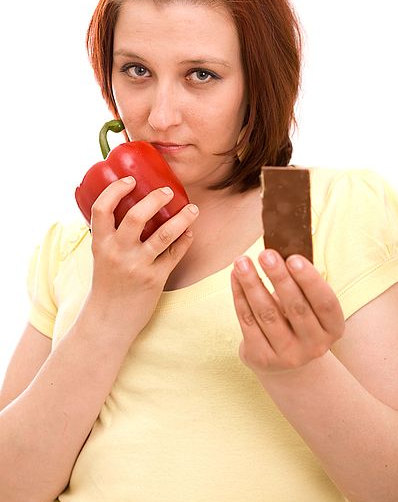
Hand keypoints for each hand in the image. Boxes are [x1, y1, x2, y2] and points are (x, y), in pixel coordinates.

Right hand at [86, 176, 198, 337]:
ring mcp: (138, 266)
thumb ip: (111, 234)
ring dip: (182, 218)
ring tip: (193, 209)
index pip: (102, 208)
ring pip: (164, 234)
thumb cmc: (107, 284)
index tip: (130, 180)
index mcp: (101, 243)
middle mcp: (118, 252)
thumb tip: (127, 206)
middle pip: (137, 216)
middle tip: (168, 192)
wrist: (108, 321)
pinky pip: (176, 254)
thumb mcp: (101, 256)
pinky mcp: (155, 279)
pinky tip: (190, 233)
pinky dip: (185, 240)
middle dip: (156, 199)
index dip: (116, 190)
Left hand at [231, 250, 344, 375]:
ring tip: (242, 262)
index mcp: (333, 328)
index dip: (310, 280)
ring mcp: (288, 356)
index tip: (293, 257)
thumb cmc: (298, 319)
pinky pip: (248, 322)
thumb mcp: (309, 305)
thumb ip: (300, 282)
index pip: (325, 303)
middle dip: (279, 278)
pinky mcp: (261, 358)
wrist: (285, 361)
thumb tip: (279, 252)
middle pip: (295, 308)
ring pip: (267, 314)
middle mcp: (314, 345)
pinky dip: (239, 296)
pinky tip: (235, 277)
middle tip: (265, 254)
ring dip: (252, 284)